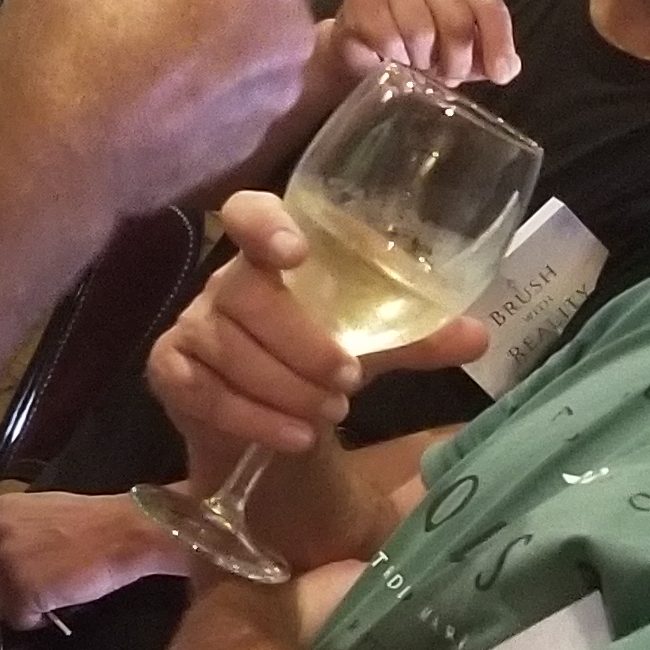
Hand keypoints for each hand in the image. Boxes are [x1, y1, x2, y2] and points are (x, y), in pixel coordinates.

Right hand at [0, 0, 520, 216]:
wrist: (43, 147)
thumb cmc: (67, 14)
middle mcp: (290, 25)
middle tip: (158, 0)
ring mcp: (276, 94)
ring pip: (265, 52)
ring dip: (219, 47)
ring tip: (138, 52)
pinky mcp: (252, 149)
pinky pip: (242, 105)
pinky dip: (205, 97)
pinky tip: (144, 96)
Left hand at [0, 489, 184, 627]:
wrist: (126, 532)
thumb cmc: (94, 522)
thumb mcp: (39, 512)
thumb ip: (10, 530)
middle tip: (14, 595)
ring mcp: (5, 563)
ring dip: (15, 607)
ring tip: (46, 596)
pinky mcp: (22, 590)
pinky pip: (16, 620)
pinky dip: (35, 620)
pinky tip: (57, 605)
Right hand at [148, 189, 490, 461]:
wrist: (266, 423)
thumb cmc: (318, 359)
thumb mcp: (370, 344)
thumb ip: (417, 337)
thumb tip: (478, 336)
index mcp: (270, 254)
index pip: (248, 212)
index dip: (265, 225)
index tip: (296, 254)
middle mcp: (223, 282)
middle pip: (245, 296)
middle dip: (300, 342)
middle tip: (347, 378)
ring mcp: (191, 327)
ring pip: (226, 349)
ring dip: (283, 386)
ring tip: (329, 412)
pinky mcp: (171, 372)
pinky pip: (202, 391)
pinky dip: (253, 417)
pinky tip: (294, 437)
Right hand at [327, 0, 519, 89]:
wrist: (364, 52)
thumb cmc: (418, 48)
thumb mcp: (460, 55)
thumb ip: (487, 58)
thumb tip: (506, 68)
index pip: (489, 7)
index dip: (498, 43)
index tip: (500, 75)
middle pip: (457, 21)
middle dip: (456, 60)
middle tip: (449, 75)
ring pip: (420, 31)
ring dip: (421, 61)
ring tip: (417, 64)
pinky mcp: (362, 1)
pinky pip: (387, 38)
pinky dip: (394, 58)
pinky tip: (393, 58)